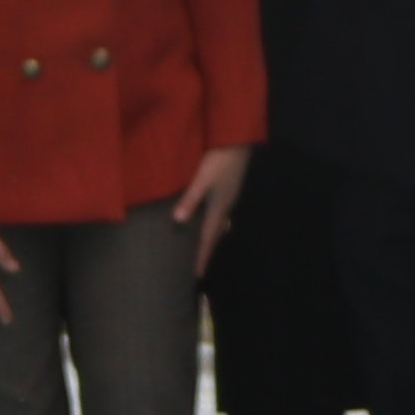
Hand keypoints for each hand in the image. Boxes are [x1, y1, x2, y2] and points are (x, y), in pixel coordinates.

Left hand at [173, 145, 251, 268]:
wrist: (238, 138)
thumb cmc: (220, 158)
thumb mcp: (202, 178)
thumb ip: (190, 199)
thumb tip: (177, 220)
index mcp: (218, 208)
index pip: (207, 239)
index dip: (201, 257)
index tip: (196, 275)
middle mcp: (225, 206)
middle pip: (214, 235)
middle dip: (206, 251)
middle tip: (198, 266)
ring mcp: (228, 197)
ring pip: (217, 224)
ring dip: (209, 238)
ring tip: (202, 249)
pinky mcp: (228, 188)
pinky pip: (218, 214)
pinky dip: (211, 223)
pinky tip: (207, 220)